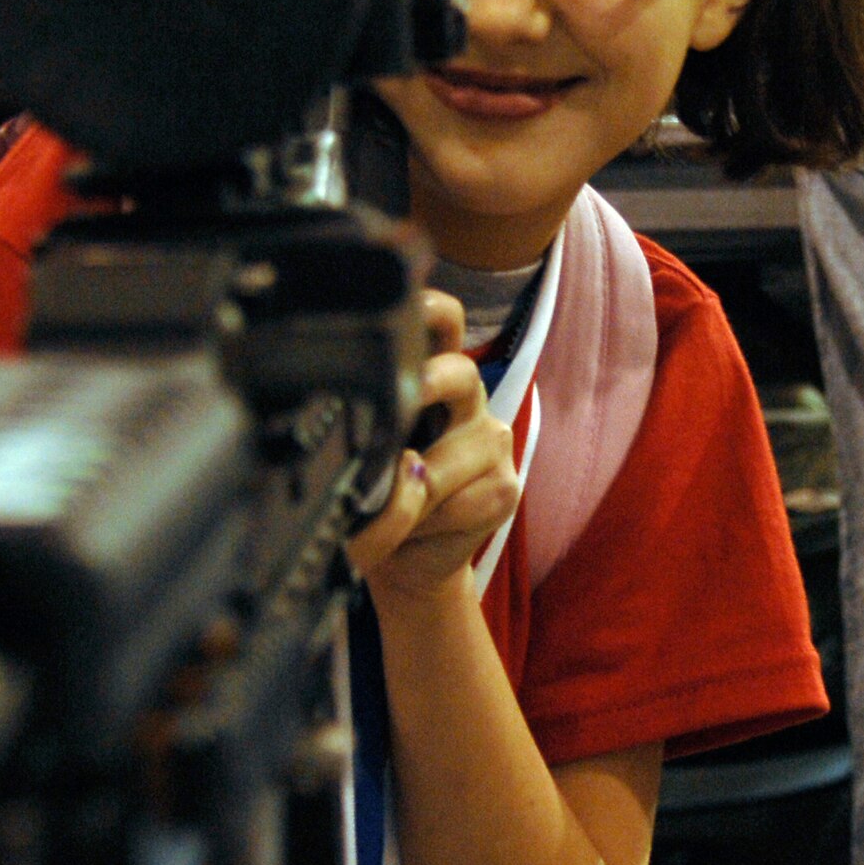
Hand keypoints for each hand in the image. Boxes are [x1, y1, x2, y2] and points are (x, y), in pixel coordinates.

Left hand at [347, 290, 519, 601]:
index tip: (402, 305)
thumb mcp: (360, 452)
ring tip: (381, 509)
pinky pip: (453, 504)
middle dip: (427, 385)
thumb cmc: (377, 495)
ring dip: (401, 495)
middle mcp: (466, 398)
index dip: (429, 307)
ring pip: (440, 462)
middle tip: (399, 405)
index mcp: (429, 374)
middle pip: (459, 372)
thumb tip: (361, 434)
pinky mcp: (504, 486)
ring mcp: (491, 441)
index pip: (442, 321)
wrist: (408, 559)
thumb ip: (363, 427)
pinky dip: (420, 524)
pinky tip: (411, 530)